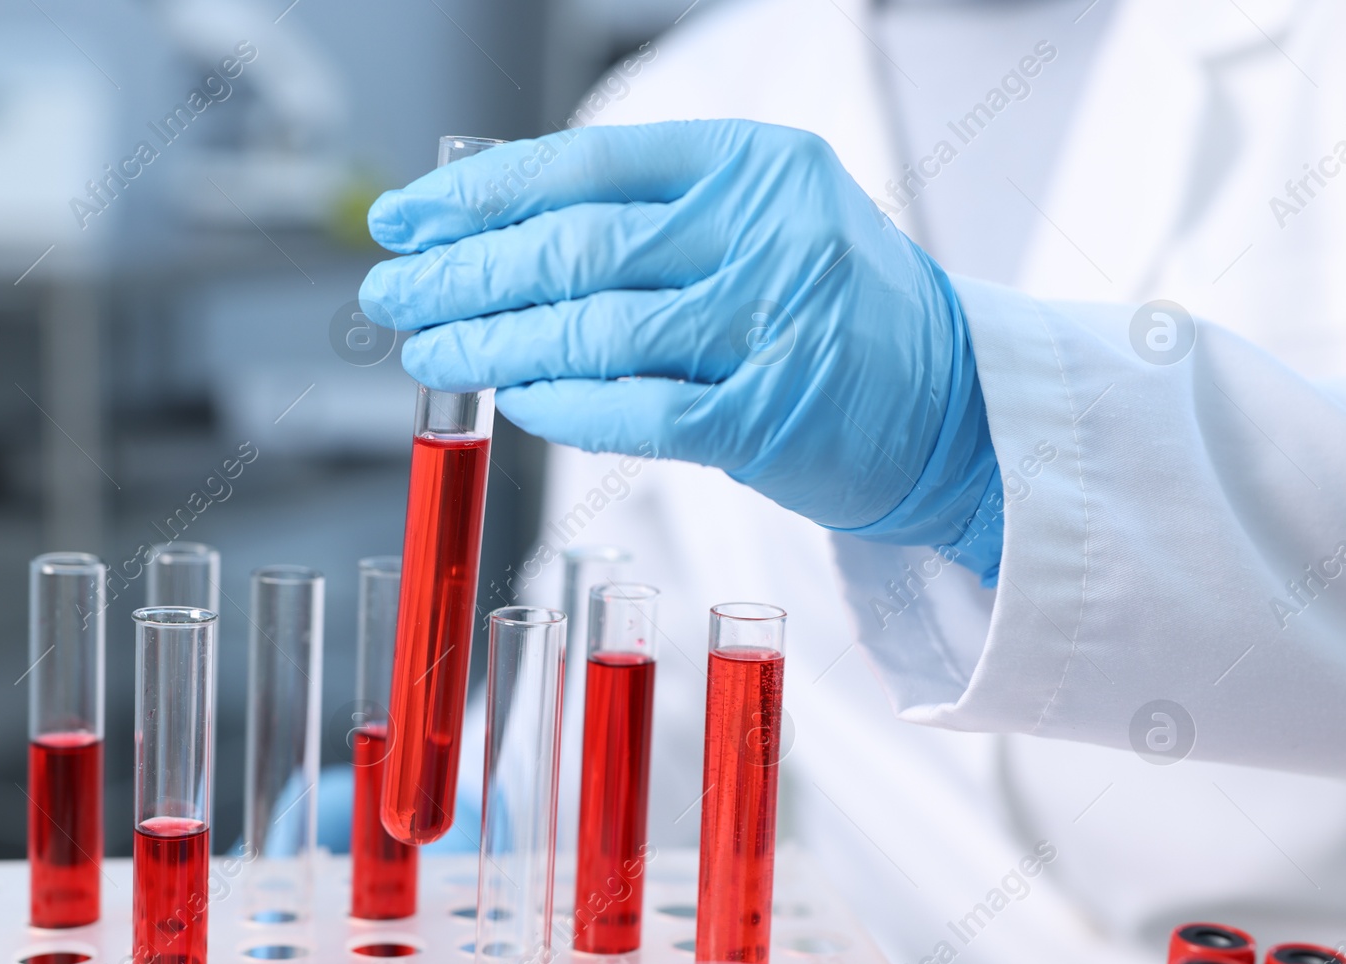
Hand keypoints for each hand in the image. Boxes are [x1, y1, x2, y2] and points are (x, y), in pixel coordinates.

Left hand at [360, 120, 999, 566]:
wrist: (953, 404)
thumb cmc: (836, 308)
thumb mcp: (761, 222)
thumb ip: (651, 219)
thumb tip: (500, 237)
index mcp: (751, 164)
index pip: (584, 166)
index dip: (480, 196)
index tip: (408, 220)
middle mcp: (761, 233)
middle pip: (571, 248)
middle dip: (462, 274)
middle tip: (392, 295)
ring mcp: (766, 326)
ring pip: (589, 330)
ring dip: (490, 344)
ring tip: (428, 354)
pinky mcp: (765, 417)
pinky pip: (631, 410)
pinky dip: (561, 407)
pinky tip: (514, 399)